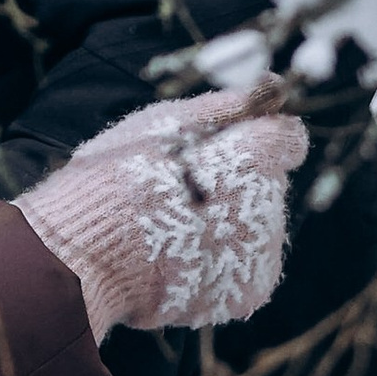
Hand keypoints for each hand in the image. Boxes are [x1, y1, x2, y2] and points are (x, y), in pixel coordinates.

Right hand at [18, 82, 310, 341]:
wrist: (88, 262)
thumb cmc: (117, 182)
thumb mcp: (163, 124)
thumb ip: (224, 105)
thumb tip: (273, 83)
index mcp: (257, 160)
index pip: (288, 138)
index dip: (254, 139)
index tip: (219, 149)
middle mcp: (271, 209)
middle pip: (267, 185)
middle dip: (234, 185)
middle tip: (177, 194)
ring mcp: (261, 256)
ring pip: (257, 226)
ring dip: (226, 225)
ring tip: (172, 229)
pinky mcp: (248, 292)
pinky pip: (246, 265)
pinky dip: (220, 261)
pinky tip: (181, 256)